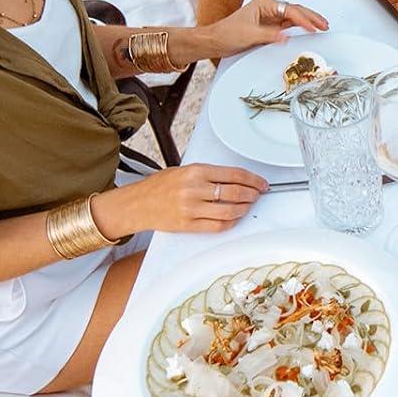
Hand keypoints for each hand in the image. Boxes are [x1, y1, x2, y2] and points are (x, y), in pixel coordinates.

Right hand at [97, 164, 269, 237]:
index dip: (253, 179)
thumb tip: (237, 179)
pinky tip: (234, 218)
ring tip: (247, 205)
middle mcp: (194, 189)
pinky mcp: (188, 225)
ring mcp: (191, 208)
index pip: (234, 174)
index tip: (261, 183)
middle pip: (235, 192)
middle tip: (258, 194)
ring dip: (244, 209)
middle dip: (252, 194)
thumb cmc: (160, 186)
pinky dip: (231, 222)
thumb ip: (209, 174)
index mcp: (195, 171)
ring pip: (229, 211)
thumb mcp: (184, 170)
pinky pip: (218, 226)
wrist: (136, 204)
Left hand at [205, 0, 327, 60]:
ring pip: (294, 16)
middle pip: (295, 10)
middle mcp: (269, 7)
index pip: (289, 10)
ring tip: (322, 26)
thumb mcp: (249, 35)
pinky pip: (289, 25)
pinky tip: (308, 30)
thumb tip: (286, 37)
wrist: (216, 41)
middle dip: (311, 17)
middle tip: (325, 24)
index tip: (313, 28)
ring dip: (308, 21)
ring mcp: (270, 16)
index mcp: (265, 3)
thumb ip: (269, 35)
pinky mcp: (270, 26)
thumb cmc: (228, 33)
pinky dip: (300, 27)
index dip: (303, 19)